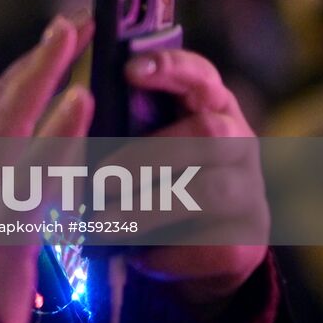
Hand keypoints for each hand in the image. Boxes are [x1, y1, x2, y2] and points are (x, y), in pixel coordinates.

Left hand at [122, 49, 269, 308]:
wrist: (195, 250)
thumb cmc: (153, 179)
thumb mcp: (142, 142)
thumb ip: (124, 123)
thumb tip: (72, 112)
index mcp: (210, 105)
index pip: (200, 74)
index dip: (170, 67)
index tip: (128, 69)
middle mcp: (239, 142)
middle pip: (207, 133)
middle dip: (146, 154)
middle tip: (99, 178)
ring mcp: (249, 193)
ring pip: (206, 192)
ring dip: (145, 209)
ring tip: (100, 223)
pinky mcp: (248, 243)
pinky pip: (212, 245)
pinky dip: (165, 252)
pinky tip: (133, 255)